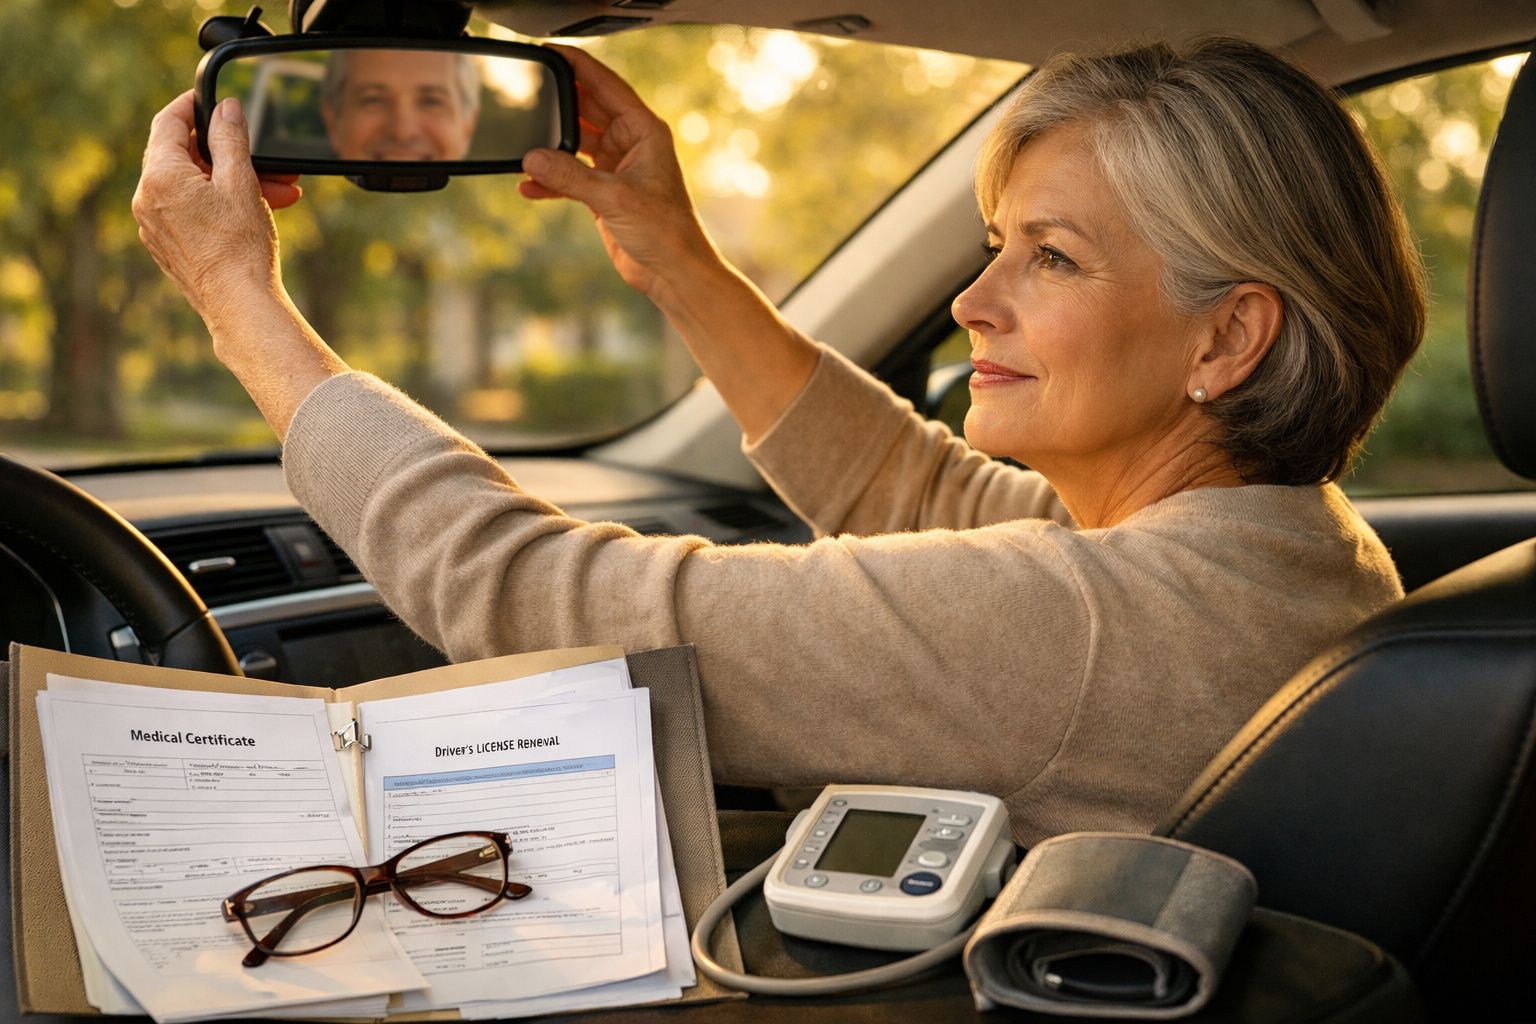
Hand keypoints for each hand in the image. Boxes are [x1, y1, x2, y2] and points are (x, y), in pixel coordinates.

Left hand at [133, 91, 301, 329]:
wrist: (240, 306)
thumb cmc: (240, 247)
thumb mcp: (240, 182)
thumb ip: (230, 139)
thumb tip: (226, 109)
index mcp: (160, 176)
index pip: (168, 122)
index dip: (192, 106)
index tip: (213, 102)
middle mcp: (147, 199)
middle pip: (182, 156)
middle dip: (226, 154)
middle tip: (262, 156)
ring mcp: (155, 226)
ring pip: (192, 187)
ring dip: (231, 182)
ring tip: (276, 192)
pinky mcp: (168, 247)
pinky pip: (190, 212)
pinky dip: (219, 205)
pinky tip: (254, 212)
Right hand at [519, 46, 717, 297]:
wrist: (673, 272)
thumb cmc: (665, 231)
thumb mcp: (614, 198)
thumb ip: (569, 176)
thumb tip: (532, 159)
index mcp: (643, 131)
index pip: (606, 84)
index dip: (578, 65)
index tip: (550, 51)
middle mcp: (631, 144)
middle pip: (587, 110)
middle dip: (558, 107)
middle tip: (528, 96)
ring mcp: (617, 168)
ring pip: (575, 144)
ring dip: (552, 149)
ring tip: (524, 148)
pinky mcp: (605, 193)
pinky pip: (570, 177)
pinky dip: (551, 181)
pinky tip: (529, 186)